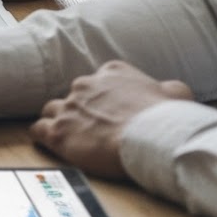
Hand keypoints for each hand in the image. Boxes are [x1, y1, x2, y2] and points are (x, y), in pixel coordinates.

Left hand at [30, 61, 194, 178]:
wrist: (149, 138)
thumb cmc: (165, 118)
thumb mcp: (177, 94)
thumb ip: (169, 89)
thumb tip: (169, 90)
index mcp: (112, 73)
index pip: (101, 79)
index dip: (105, 97)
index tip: (111, 110)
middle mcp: (85, 85)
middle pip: (76, 95)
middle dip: (82, 109)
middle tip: (94, 128)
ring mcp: (69, 108)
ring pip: (53, 109)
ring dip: (59, 120)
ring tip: (71, 136)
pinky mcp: (57, 132)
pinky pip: (39, 129)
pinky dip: (43, 135)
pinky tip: (50, 142)